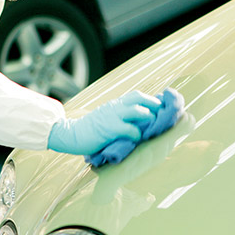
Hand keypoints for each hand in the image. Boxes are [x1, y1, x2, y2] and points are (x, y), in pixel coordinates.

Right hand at [48, 84, 181, 165]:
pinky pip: (127, 128)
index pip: (137, 96)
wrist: (70, 134)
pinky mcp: (109, 129)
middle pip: (139, 98)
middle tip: (164, 114)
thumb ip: (119, 118)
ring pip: (136, 110)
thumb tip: (135, 125)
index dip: (151, 100)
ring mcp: (112, 116)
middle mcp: (115, 107)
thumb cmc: (88, 131)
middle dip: (154, 104)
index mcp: (115, 104)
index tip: (161, 108)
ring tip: (154, 126)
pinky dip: (136, 133)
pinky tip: (138, 138)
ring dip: (148, 117)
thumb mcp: (105, 118)